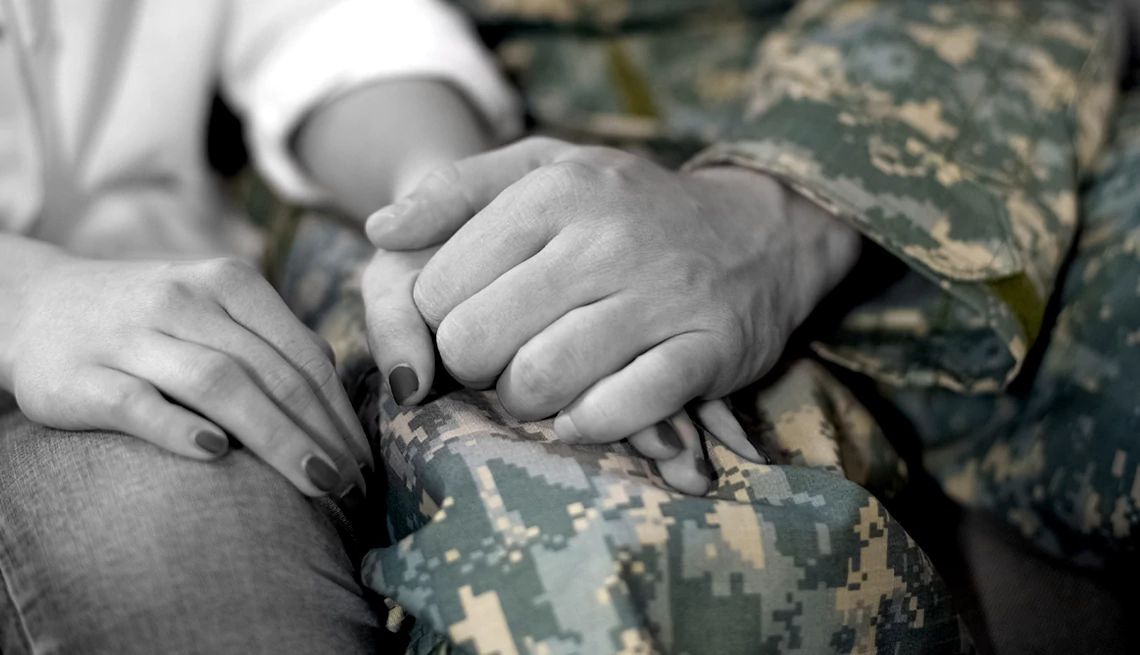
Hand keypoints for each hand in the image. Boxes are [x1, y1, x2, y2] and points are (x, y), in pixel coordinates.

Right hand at [2, 254, 370, 497]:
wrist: (34, 304)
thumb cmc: (150, 318)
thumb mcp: (215, 308)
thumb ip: (272, 341)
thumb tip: (336, 392)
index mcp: (228, 282)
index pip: (303, 355)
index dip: (340, 413)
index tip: (365, 462)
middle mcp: (183, 300)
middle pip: (271, 374)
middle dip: (321, 434)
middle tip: (350, 486)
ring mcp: (130, 336)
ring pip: (219, 384)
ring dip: (276, 437)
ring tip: (314, 482)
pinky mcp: (78, 376)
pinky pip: (136, 403)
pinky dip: (178, 427)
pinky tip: (216, 454)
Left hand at [365, 137, 859, 446]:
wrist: (758, 230)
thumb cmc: (628, 207)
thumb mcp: (545, 168)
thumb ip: (456, 190)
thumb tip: (381, 231)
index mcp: (554, 192)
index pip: (439, 289)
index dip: (437, 323)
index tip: (470, 320)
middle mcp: (605, 239)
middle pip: (477, 340)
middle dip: (472, 368)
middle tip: (497, 361)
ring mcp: (660, 296)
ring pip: (541, 380)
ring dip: (524, 402)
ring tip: (537, 385)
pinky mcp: (706, 351)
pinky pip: (621, 408)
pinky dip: (588, 424)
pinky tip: (584, 412)